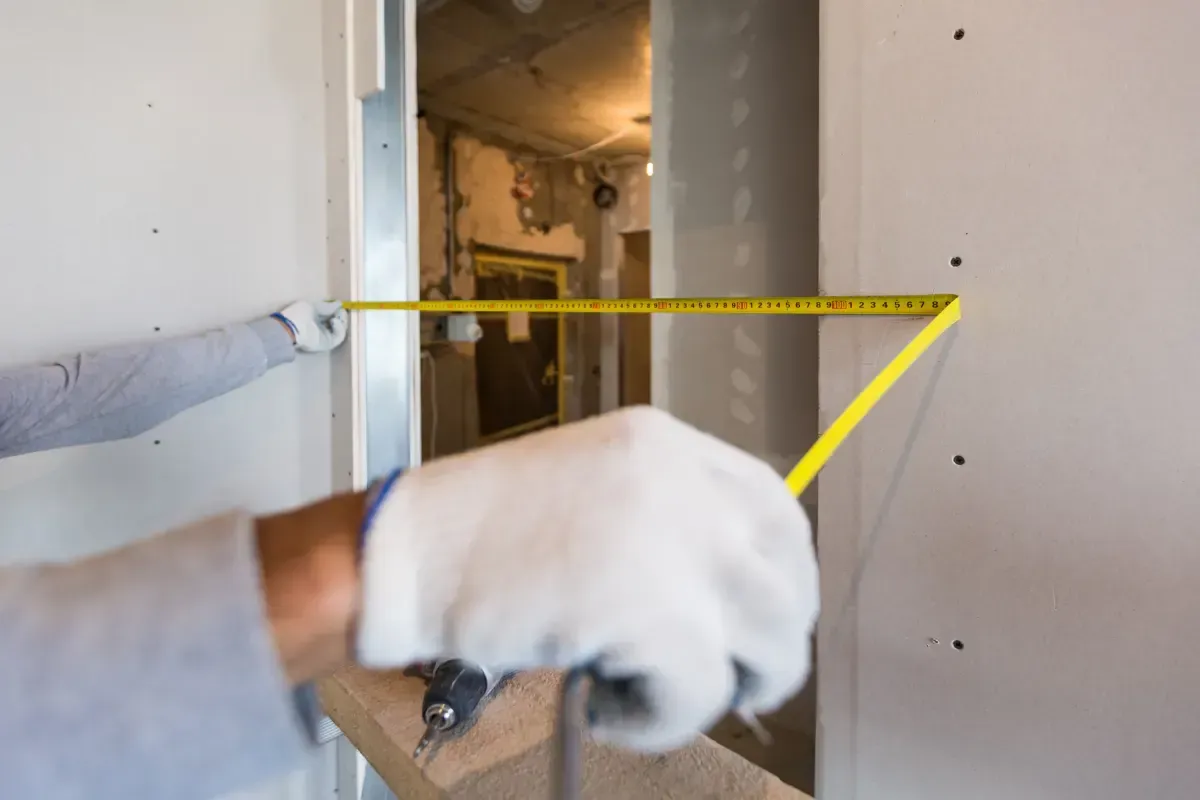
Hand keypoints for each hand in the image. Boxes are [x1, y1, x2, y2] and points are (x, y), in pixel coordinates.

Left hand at [274, 300, 348, 352]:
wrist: (292, 329)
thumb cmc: (300, 314)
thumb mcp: (314, 306)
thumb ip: (328, 306)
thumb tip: (339, 304)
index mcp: (314, 317)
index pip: (329, 314)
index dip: (336, 309)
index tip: (339, 305)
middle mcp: (320, 327)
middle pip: (336, 322)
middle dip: (341, 316)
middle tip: (341, 311)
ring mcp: (324, 336)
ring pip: (340, 330)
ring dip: (342, 321)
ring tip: (338, 315)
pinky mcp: (328, 343)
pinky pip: (339, 336)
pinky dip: (340, 328)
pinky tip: (334, 321)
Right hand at [355, 406, 819, 751]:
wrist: (405, 555)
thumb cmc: (478, 536)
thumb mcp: (590, 493)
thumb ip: (664, 520)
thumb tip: (729, 601)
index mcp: (666, 446)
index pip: (775, 508)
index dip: (785, 575)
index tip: (765, 620)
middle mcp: (681, 481)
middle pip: (784, 580)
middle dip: (769, 647)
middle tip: (729, 682)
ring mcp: (672, 538)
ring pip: (763, 641)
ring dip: (717, 689)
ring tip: (648, 693)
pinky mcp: (651, 605)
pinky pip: (699, 692)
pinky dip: (659, 722)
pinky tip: (604, 707)